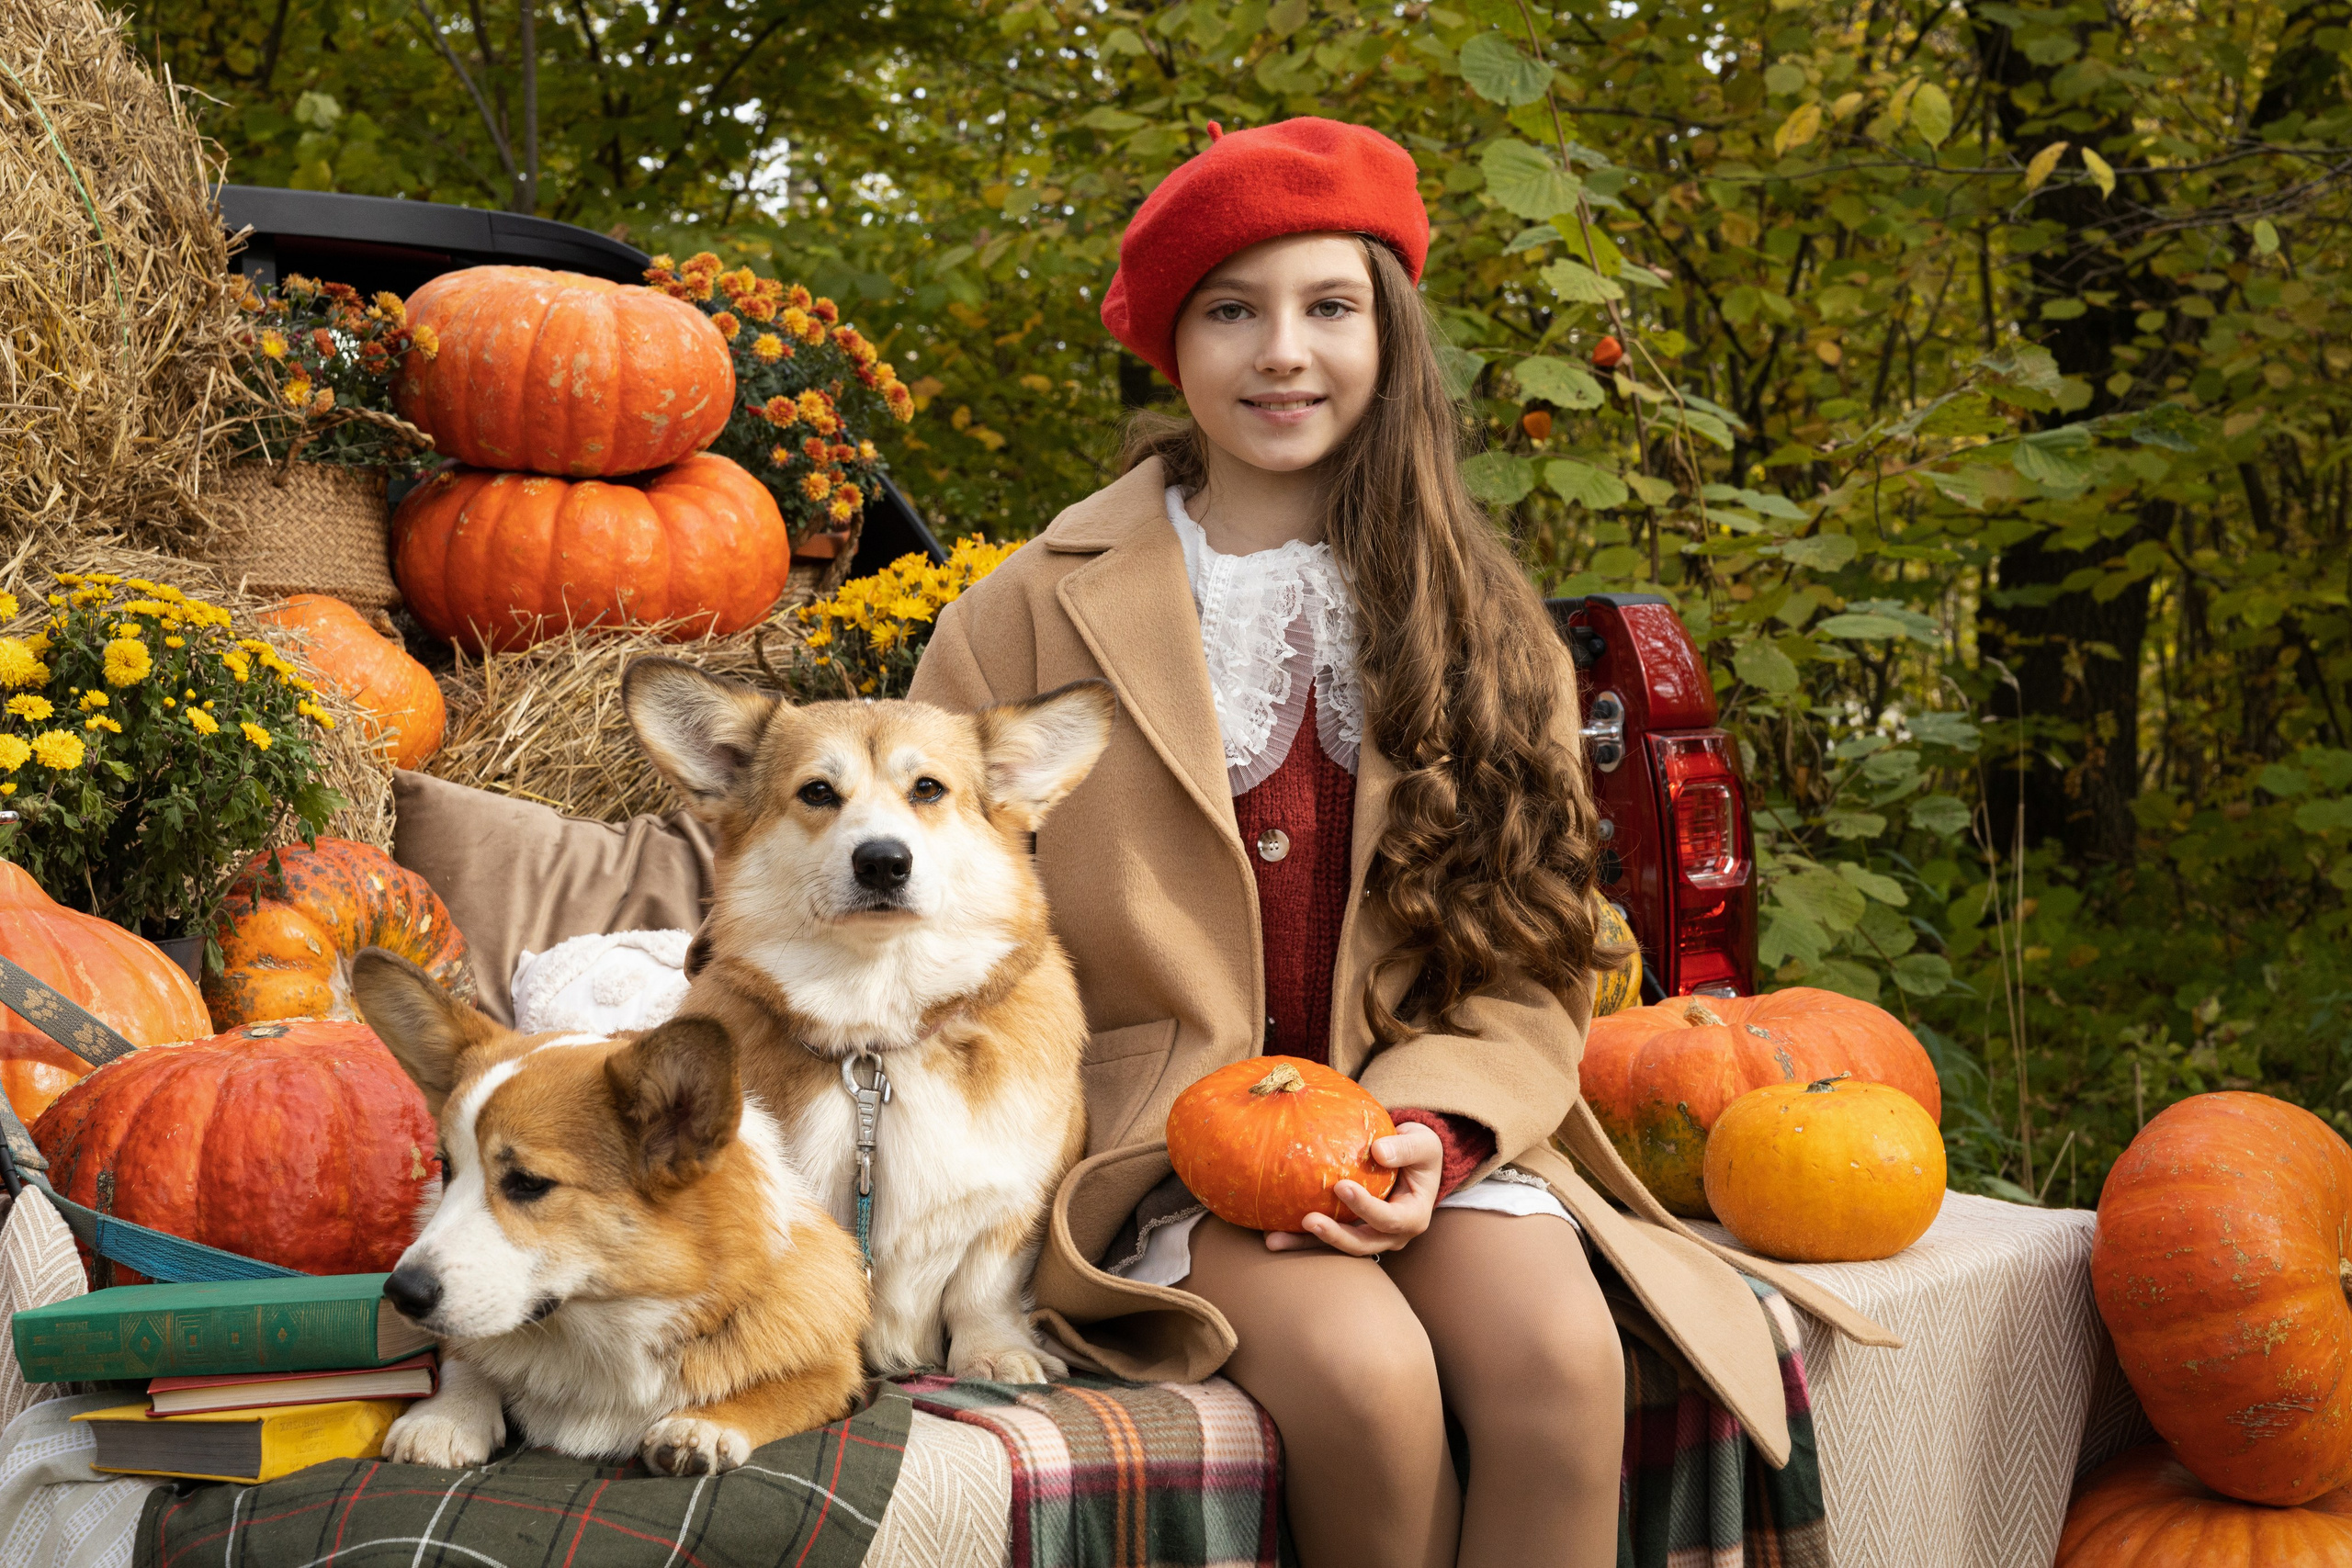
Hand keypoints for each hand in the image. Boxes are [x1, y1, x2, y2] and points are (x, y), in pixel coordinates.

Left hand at [1265, 1120, 1441, 1255]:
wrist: (1411, 1161)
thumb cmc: (1418, 1150)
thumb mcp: (1423, 1143)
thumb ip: (1406, 1147)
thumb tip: (1378, 1151)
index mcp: (1413, 1217)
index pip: (1389, 1219)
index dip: (1366, 1207)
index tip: (1341, 1186)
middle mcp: (1391, 1235)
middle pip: (1361, 1244)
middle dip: (1334, 1235)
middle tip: (1308, 1220)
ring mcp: (1368, 1237)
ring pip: (1336, 1247)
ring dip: (1306, 1244)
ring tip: (1275, 1240)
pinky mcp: (1348, 1232)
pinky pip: (1321, 1239)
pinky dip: (1298, 1238)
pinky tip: (1270, 1233)